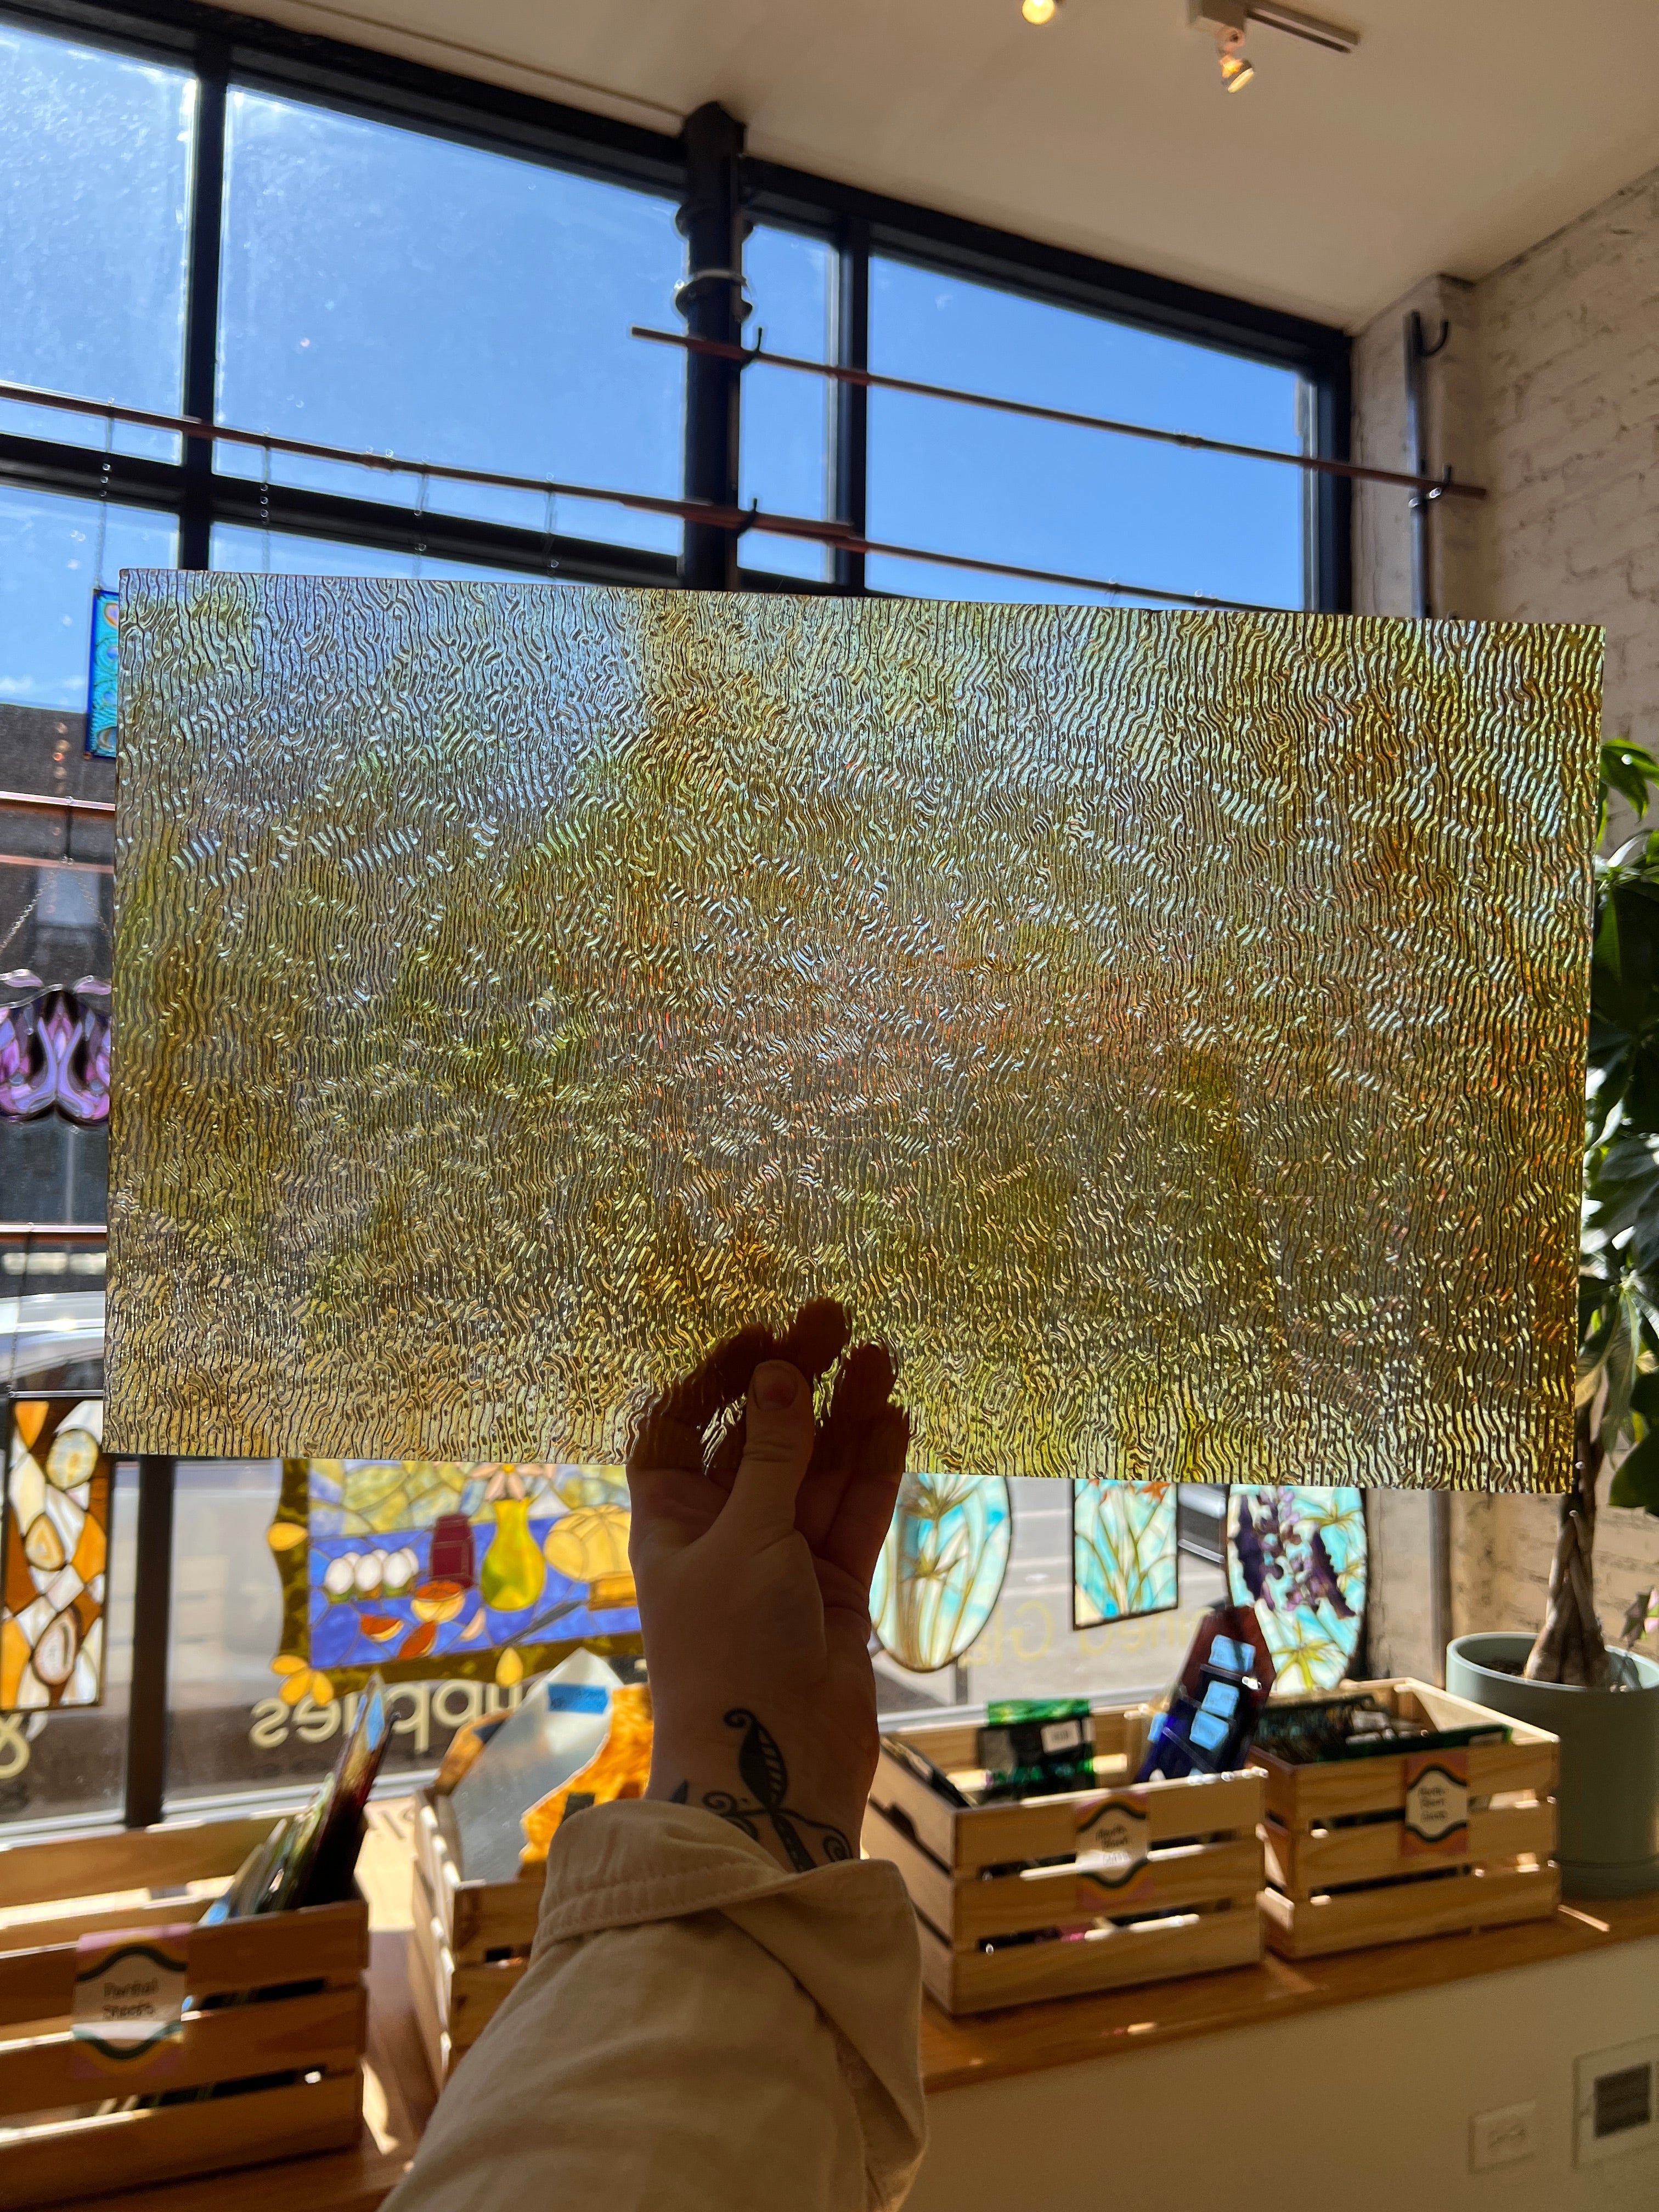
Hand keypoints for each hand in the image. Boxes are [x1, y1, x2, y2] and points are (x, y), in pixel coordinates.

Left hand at [627, 1300, 908, 1872]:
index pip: (680, 1425)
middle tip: (838, 1320)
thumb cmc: (731, 1652)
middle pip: (760, 1437)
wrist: (772, 1770)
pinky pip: (854, 1513)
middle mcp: (723, 1530)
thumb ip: (771, 1456)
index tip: (762, 1336)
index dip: (714, 1377)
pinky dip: (874, 1468)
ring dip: (847, 1414)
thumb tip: (779, 1373)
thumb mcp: (746, 1540)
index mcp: (670, 1518)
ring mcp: (781, 1559)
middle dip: (797, 1380)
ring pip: (816, 1469)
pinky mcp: (833, 1588)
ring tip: (882, 1356)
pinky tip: (896, 1418)